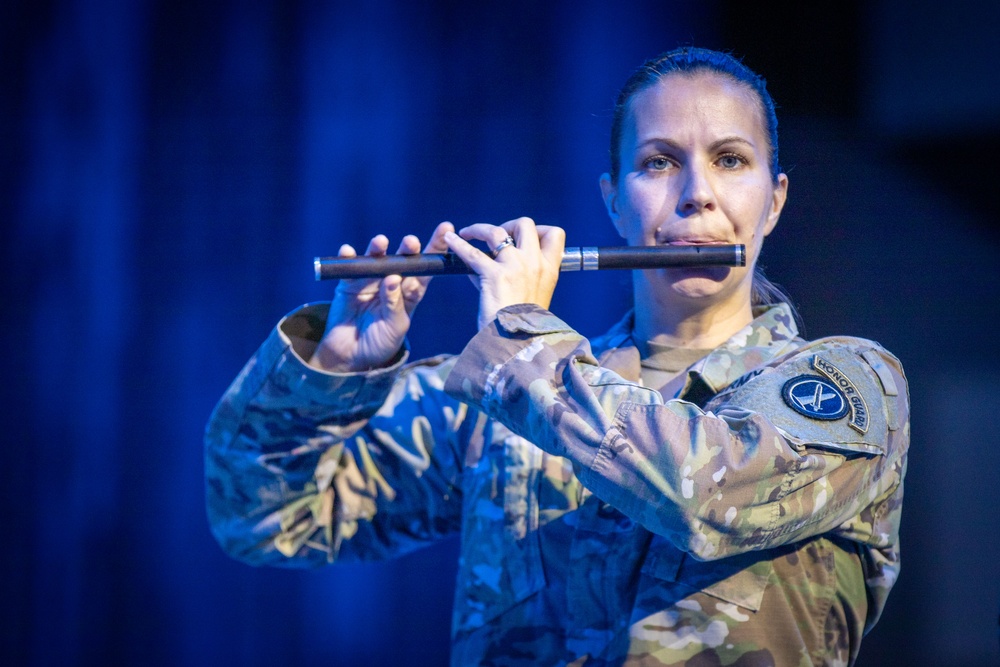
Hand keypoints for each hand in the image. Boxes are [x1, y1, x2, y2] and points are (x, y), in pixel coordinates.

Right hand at [310, 222, 453, 371]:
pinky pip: (348, 268)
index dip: (436, 249)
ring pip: (376, 259)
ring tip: (381, 242)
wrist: (352, 355)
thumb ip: (395, 305)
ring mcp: (370, 281)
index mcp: (411, 292)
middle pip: (403, 260)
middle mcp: (392, 281)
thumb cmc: (381, 342)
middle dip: (408, 249)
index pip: (426, 268)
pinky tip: (348, 251)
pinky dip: (348, 258)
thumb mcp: (395, 328)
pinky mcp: (348, 284)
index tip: (447, 229)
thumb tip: (392, 278)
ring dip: (378, 249)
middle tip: (411, 242)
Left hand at [444, 217, 565, 329]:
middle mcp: (535, 263)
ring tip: (467, 233)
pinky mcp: (494, 275)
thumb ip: (519, 276)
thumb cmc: (523, 325)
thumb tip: (489, 261)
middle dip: (508, 225)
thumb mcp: (532, 297)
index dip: (539, 230)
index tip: (523, 237)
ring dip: (480, 229)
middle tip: (495, 235)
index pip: (554, 235)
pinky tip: (450, 240)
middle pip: (525, 224)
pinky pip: (472, 253)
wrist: (518, 343)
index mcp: (549, 270)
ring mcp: (515, 267)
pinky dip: (458, 244)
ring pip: (497, 232)